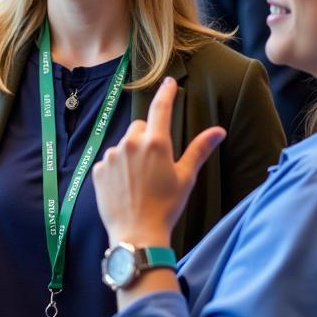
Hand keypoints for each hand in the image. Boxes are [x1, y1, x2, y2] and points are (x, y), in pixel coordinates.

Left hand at [93, 77, 224, 247]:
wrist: (137, 234)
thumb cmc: (166, 206)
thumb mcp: (186, 177)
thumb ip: (199, 149)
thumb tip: (218, 130)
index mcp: (156, 143)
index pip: (160, 108)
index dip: (165, 93)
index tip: (168, 82)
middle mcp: (131, 144)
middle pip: (139, 128)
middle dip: (147, 138)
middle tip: (155, 164)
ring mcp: (111, 156)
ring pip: (123, 145)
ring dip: (130, 155)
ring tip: (139, 181)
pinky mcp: (97, 169)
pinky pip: (109, 162)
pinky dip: (116, 169)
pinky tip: (124, 187)